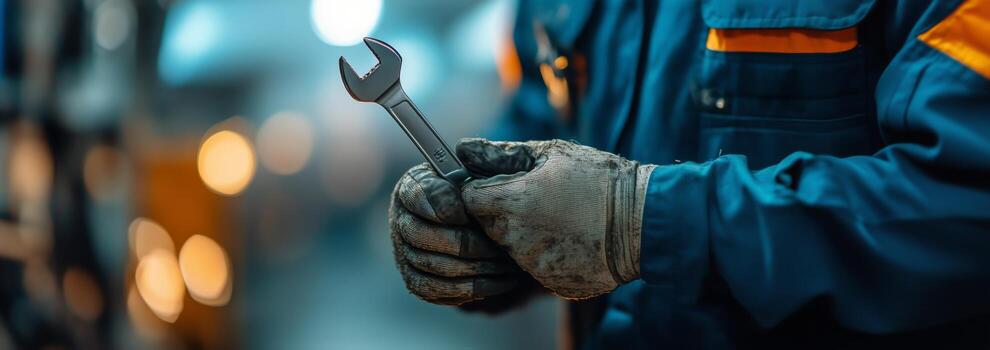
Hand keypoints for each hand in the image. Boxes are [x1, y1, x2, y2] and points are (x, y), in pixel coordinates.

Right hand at [389, 164, 522, 304]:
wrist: (506, 229)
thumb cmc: (498, 193)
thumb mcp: (500, 169)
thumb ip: (487, 156)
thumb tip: (464, 148)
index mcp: (416, 185)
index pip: (417, 193)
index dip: (440, 203)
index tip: (467, 212)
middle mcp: (403, 218)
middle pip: (419, 234)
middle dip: (463, 242)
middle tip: (498, 244)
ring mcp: (406, 252)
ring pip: (430, 265)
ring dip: (472, 268)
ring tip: (506, 265)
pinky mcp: (417, 280)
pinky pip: (435, 290)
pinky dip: (469, 289)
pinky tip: (498, 282)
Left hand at [458, 139, 655, 298]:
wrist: (644, 220)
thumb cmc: (599, 178)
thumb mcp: (551, 153)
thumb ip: (500, 155)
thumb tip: (461, 150)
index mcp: (512, 203)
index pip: (468, 199)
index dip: (481, 189)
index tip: (501, 184)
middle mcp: (517, 240)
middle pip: (487, 226)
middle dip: (502, 213)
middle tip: (537, 200)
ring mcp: (534, 266)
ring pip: (510, 250)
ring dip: (523, 236)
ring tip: (558, 218)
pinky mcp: (551, 284)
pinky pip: (535, 268)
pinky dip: (545, 255)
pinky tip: (569, 239)